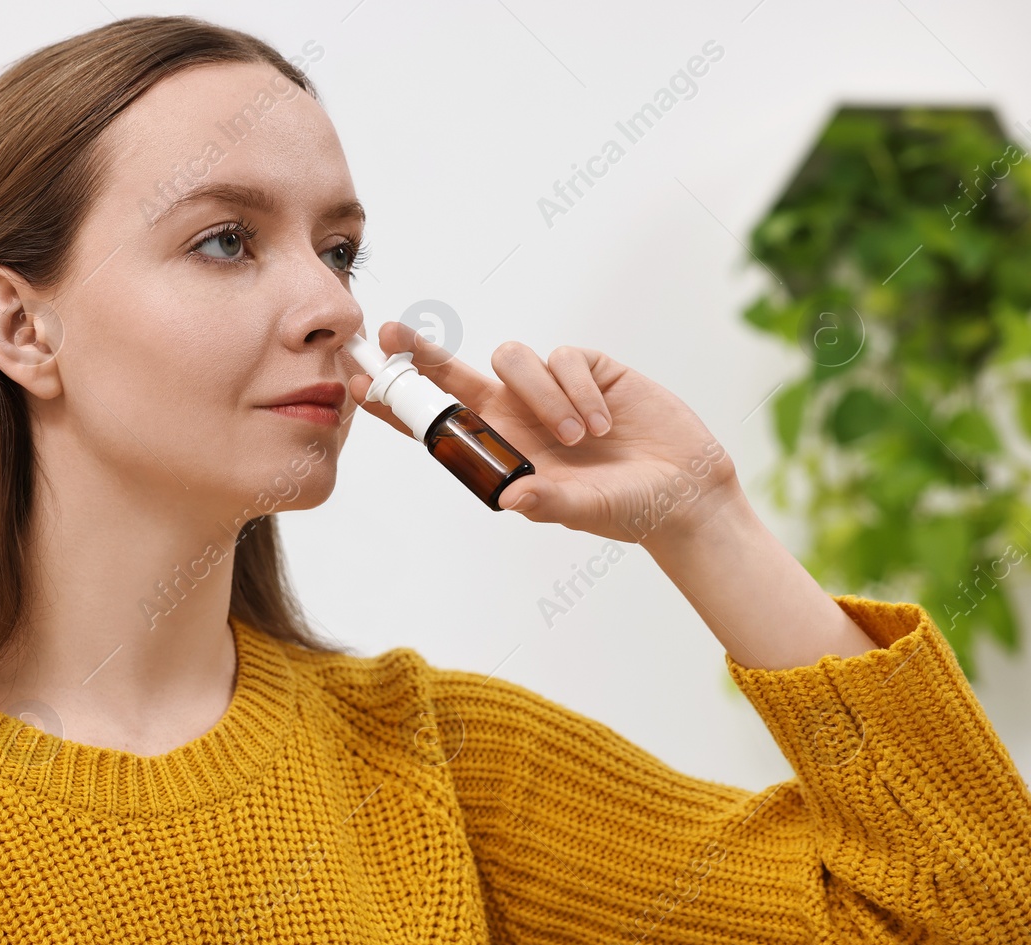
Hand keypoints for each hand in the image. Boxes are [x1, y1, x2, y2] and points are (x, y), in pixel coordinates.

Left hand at [347, 322, 742, 546]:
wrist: (683, 491)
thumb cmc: (623, 508)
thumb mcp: (583, 510)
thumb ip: (548, 502)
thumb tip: (513, 497)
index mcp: (497, 450)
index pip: (435, 423)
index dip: (398, 404)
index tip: (361, 385)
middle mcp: (513, 415)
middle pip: (452, 374)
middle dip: (420, 353)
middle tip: (390, 333)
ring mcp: (548, 389)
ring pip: (512, 358)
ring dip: (542, 398)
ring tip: (578, 440)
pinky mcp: (587, 368)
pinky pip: (563, 358)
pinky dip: (579, 391)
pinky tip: (602, 423)